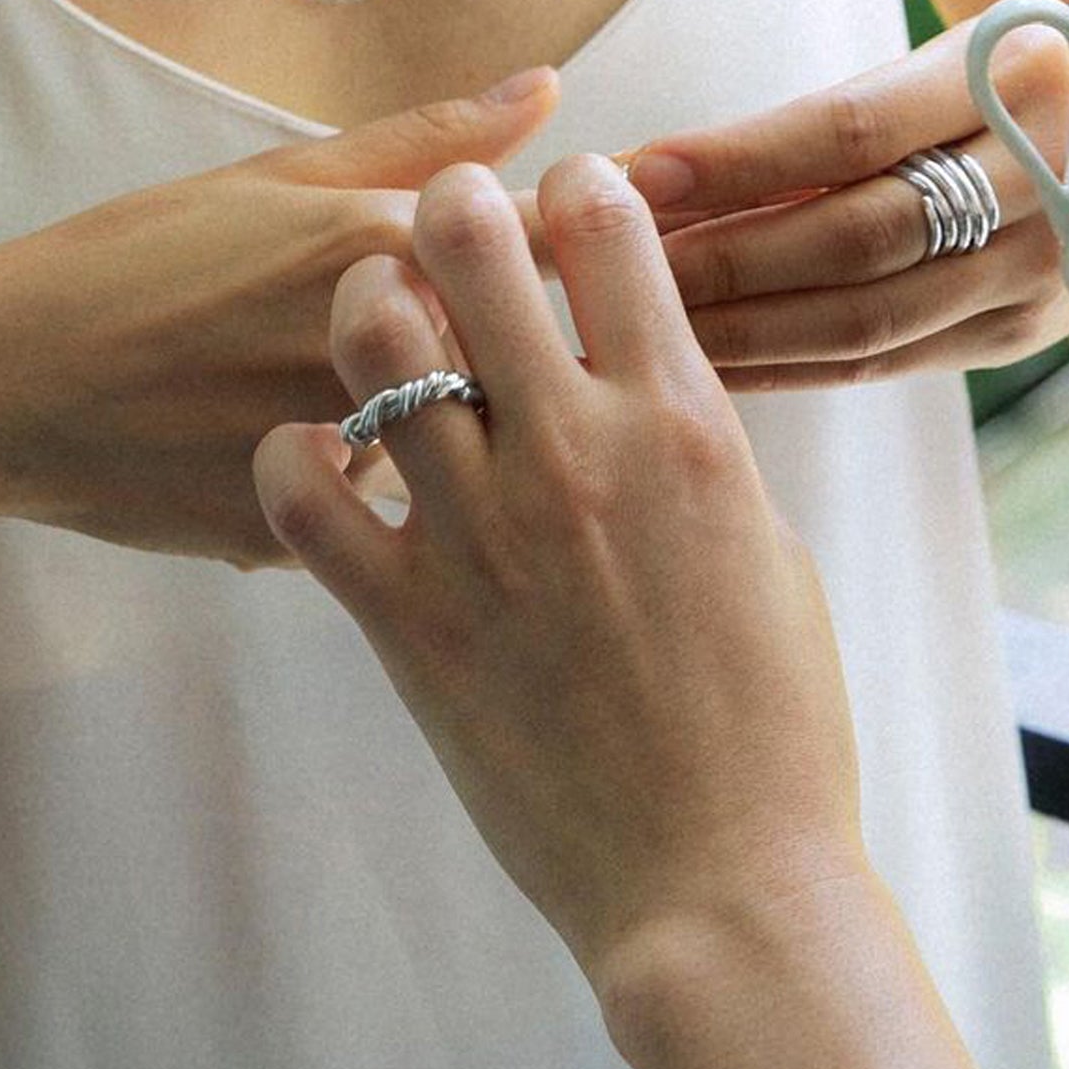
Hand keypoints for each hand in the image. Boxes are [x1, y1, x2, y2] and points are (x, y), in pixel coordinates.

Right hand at [0, 69, 557, 564]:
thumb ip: (428, 140)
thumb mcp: (279, 179)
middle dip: (532, 362)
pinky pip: (402, 522)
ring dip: (466, 440)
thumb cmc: (141, 265)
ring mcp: (349, 458)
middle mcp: (386, 352)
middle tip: (482, 358)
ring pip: (469, 453)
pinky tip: (338, 480)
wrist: (13, 385)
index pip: (553, 244)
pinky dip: (393, 499)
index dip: (584, 257)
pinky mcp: (319, 538)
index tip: (599, 263)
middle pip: (532, 362)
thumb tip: (551, 90)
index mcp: (383, 245)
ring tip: (356, 422)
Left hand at [253, 154, 868, 997]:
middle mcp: (576, 453)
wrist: (717, 876)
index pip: (608, 223)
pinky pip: (297, 489)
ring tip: (384, 348)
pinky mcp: (405, 620)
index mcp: (685, 426)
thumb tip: (641, 377)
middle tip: (449, 238)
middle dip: (453, 211)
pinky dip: (298, 460)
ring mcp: (481, 534)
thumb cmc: (771, 724)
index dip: (578, 192)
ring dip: (369, 316)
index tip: (564, 212)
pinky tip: (333, 471)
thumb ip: (694, 443)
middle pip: (471, 243)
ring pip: (370, 340)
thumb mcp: (765, 549)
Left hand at [622, 24, 1068, 386]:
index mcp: (1020, 79)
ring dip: (739, 326)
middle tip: (612, 272)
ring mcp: (1036, 276)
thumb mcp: (939, 66)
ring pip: (864, 317)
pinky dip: (782, 368)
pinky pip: (877, 365)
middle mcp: (1044, 183)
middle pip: (857, 235)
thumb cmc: (992, 95)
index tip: (637, 173)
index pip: (856, 129)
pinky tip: (701, 366)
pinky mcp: (1013, 338)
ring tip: (637, 326)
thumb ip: (827, 121)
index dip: (741, 157)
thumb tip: (648, 177)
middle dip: (725, 256)